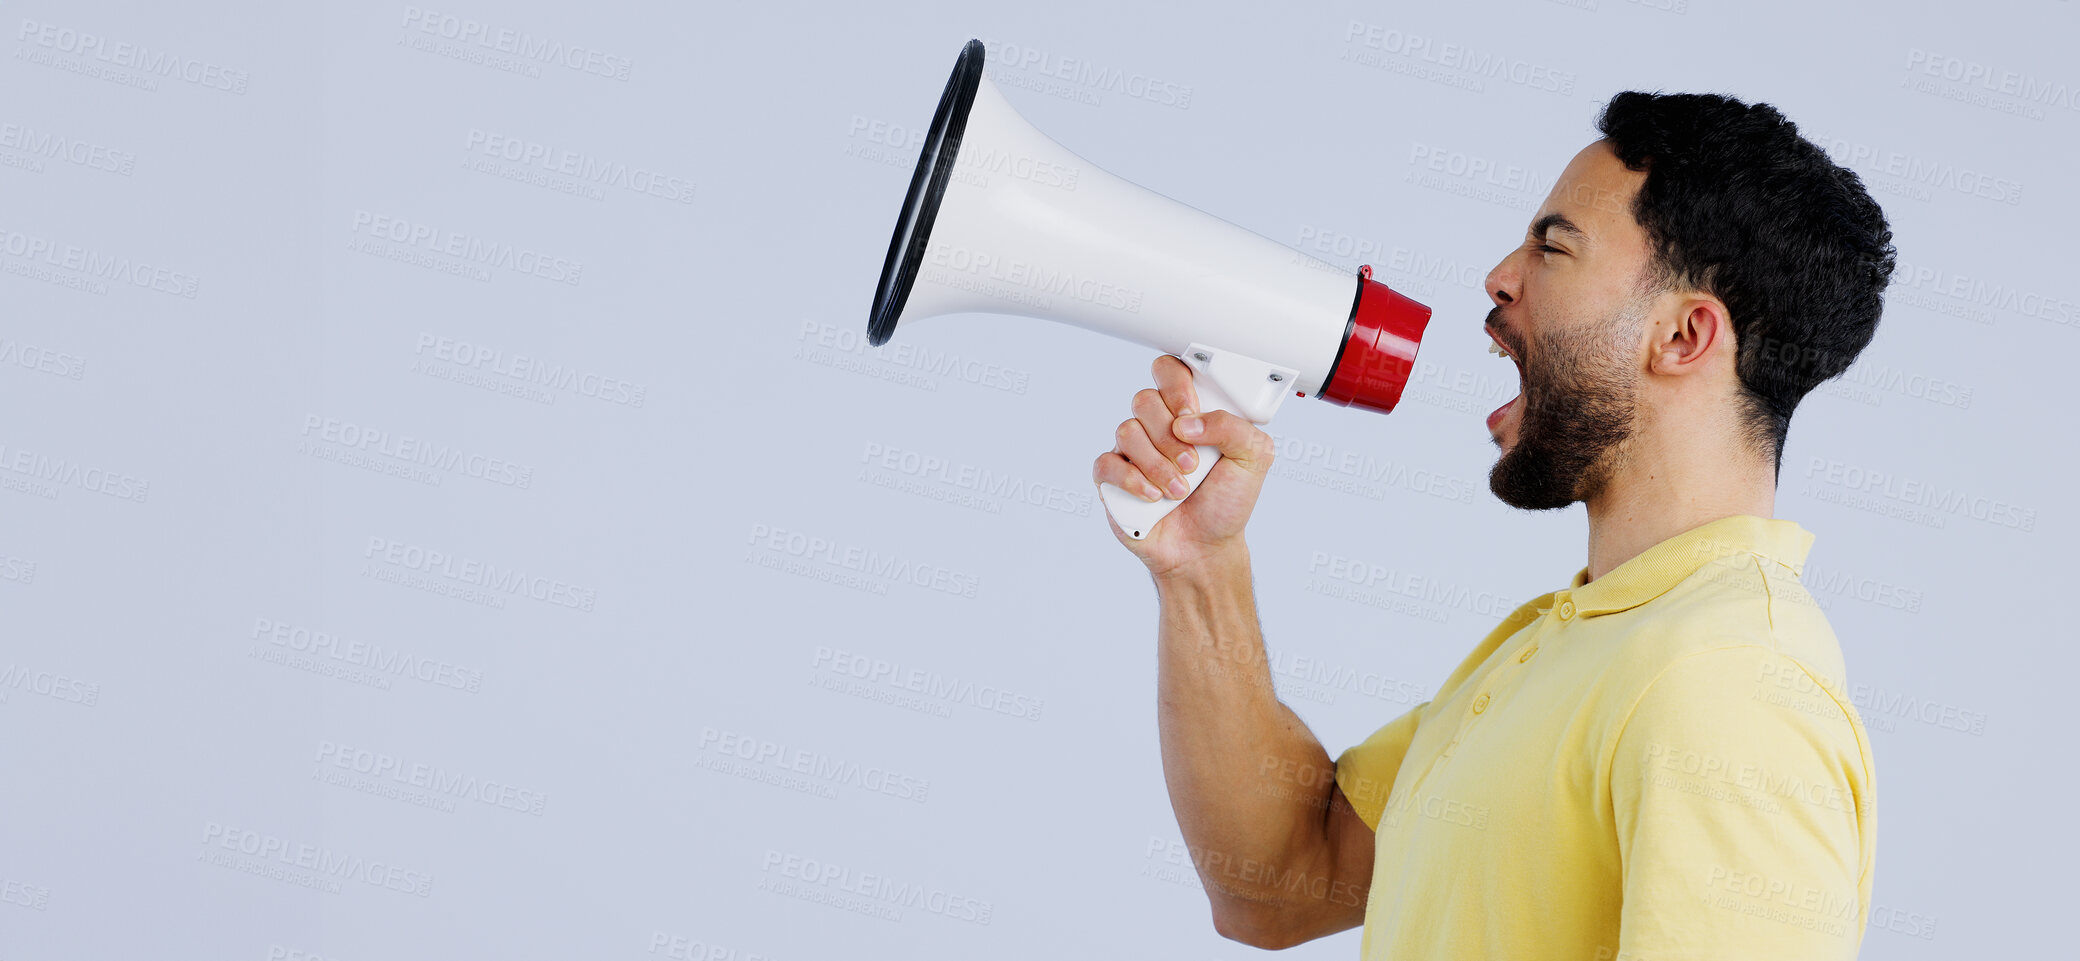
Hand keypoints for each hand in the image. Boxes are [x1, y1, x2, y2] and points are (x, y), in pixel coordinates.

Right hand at [1092, 354, 1276, 578]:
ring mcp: (1132, 451)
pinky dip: (1132, 480)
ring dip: (1157, 464)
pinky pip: (1106, 463)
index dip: (1175, 386)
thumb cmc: (1227, 501)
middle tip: (1193, 465)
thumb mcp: (1253, 459)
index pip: (1169, 371)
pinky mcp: (1112, 478)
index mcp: (1189, 412)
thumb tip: (1188, 422)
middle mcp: (1157, 426)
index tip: (1191, 414)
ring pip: (1126, 431)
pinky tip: (1154, 496)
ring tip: (1180, 490)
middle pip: (1144, 400)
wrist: (1205, 548)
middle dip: (1170, 436)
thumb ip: (1234, 426)